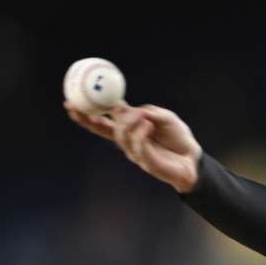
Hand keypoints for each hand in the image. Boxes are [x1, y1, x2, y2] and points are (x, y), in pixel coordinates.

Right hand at [64, 101, 202, 193]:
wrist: (194, 160)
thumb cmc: (178, 138)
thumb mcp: (165, 117)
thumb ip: (148, 111)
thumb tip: (127, 107)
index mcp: (129, 129)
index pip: (104, 120)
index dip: (87, 113)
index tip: (71, 103)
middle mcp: (128, 141)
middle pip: (103, 129)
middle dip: (87, 119)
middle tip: (76, 108)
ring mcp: (135, 153)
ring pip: (122, 134)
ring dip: (129, 122)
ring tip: (143, 116)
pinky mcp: (146, 162)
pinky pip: (138, 145)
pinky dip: (142, 133)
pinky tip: (148, 125)